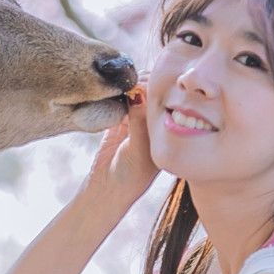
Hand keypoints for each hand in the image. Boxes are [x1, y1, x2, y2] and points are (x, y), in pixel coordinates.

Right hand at [82, 88, 157, 207]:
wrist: (108, 190)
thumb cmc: (130, 176)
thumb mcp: (138, 149)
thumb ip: (139, 122)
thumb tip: (137, 94)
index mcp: (165, 129)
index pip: (164, 98)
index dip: (152, 87)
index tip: (138, 86)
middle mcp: (153, 122)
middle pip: (150, 90)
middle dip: (139, 83)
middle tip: (127, 85)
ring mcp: (136, 121)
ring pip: (135, 93)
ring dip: (127, 87)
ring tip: (119, 89)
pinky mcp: (119, 122)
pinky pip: (119, 101)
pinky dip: (116, 95)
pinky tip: (111, 95)